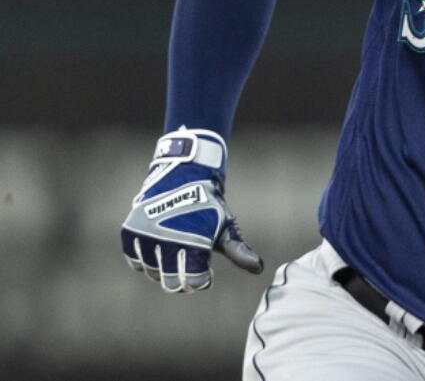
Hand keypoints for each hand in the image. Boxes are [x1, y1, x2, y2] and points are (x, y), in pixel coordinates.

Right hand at [121, 127, 262, 291]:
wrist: (184, 175)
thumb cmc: (209, 206)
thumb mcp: (226, 227)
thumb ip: (239, 251)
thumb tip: (259, 269)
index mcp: (194, 242)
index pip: (194, 282)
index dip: (201, 281)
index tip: (206, 274)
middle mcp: (168, 240)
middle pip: (171, 282)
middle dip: (183, 279)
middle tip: (189, 266)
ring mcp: (147, 235)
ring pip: (152, 273)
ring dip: (163, 269)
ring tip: (175, 252)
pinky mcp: (131, 231)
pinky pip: (135, 261)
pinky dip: (146, 259)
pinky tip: (159, 249)